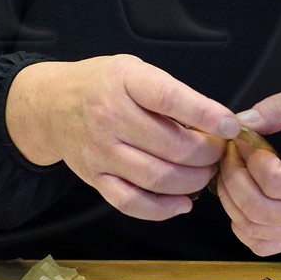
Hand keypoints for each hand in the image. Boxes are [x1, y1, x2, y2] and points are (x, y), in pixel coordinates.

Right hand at [5, 54, 238, 220]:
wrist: (50, 105)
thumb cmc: (100, 84)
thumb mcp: (133, 70)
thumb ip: (169, 92)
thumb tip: (215, 123)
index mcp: (124, 82)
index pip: (169, 98)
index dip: (206, 114)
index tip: (231, 126)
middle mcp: (110, 117)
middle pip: (172, 147)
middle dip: (208, 155)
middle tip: (218, 152)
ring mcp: (101, 151)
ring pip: (158, 178)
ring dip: (193, 182)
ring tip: (204, 174)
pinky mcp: (95, 178)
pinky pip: (132, 203)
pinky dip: (162, 209)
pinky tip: (182, 203)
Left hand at [214, 86, 280, 255]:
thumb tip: (242, 122)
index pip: (275, 181)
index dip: (250, 157)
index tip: (246, 135)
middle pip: (259, 210)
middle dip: (232, 177)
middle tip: (233, 151)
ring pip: (254, 230)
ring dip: (231, 199)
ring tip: (236, 169)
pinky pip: (261, 244)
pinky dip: (241, 223)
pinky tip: (242, 195)